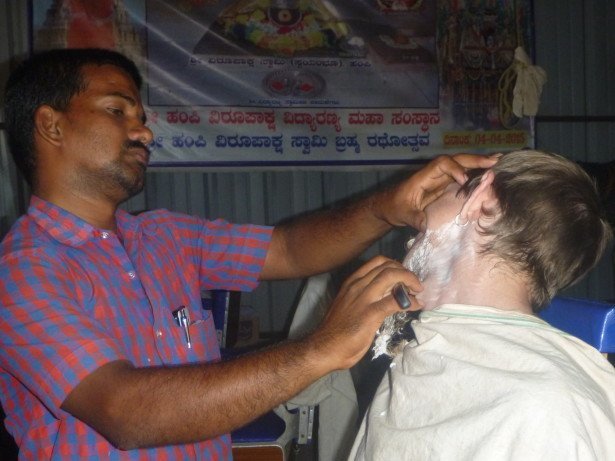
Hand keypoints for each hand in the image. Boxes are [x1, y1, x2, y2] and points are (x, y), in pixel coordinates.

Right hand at [307, 256, 421, 369]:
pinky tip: (415, 306)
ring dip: (410, 281)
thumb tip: (388, 294)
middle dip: (407, 273)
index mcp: (352, 281)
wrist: (325, 347)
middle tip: (415, 285)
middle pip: (388, 266)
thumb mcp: (350, 304)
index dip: (396, 265)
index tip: (404, 276)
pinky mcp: (370, 313)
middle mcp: (358, 285)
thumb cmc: (337, 329)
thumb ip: (366, 296)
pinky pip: (395, 301)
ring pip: (392, 276)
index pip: (378, 261)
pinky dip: (409, 302)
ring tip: (418, 292)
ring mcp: (364, 298)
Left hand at [375, 153, 499, 230]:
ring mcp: (440, 179)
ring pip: (460, 166)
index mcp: (423, 177)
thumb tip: (428, 227)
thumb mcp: (404, 214)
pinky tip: (488, 173)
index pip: (441, 165)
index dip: (455, 170)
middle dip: (474, 160)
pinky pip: (461, 176)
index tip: (464, 180)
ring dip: (478, 164)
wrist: (387, 206)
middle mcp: (433, 174)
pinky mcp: (443, 186)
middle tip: (494, 161)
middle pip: (455, 161)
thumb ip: (416, 219)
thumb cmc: (393, 207)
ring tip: (497, 162)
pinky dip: (475, 174)